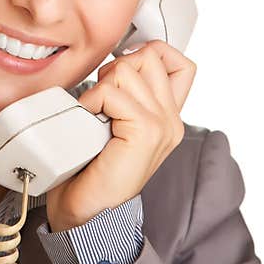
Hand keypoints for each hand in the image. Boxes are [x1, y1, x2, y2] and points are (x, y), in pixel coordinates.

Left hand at [45, 40, 196, 231]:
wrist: (86, 211)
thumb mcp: (112, 123)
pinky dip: (92, 101)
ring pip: (129, 68)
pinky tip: (88, 121)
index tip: (119, 72)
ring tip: (95, 113)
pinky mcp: (146, 132)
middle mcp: (171, 120)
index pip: (178, 62)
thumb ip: (122, 96)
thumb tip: (111, 62)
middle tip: (101, 98)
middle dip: (117, 66)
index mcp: (167, 116)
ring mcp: (162, 126)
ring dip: (101, 86)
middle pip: (151, 55)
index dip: (149, 52)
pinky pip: (113, 93)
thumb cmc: (90, 168)